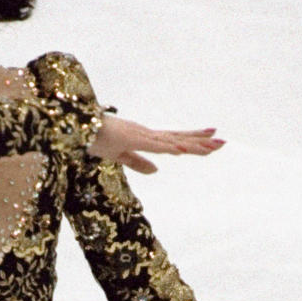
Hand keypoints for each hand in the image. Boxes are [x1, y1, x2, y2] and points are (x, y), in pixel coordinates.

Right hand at [88, 115, 224, 173]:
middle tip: (224, 141)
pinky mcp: (130, 138)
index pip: (175, 139)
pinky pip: (153, 146)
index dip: (194, 139)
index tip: (213, 137)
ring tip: (213, 145)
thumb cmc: (95, 140)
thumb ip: (138, 163)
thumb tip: (157, 171)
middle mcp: (148, 134)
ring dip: (192, 144)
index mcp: (146, 138)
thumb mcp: (120, 156)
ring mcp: (140, 135)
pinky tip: (182, 150)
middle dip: (201, 140)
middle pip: (179, 138)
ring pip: (172, 141)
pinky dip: (168, 148)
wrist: (77, 129)